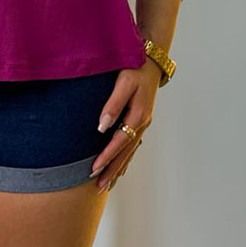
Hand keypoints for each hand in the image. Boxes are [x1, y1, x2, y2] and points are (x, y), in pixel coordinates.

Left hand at [89, 59, 161, 192]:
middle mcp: (142, 122)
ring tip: (107, 184)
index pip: (119, 142)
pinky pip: (132, 144)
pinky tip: (121, 166)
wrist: (152, 59)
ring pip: (130, 151)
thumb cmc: (135, 67)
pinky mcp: (141, 119)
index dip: (106, 157)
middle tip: (98, 187)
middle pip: (126, 152)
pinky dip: (126, 157)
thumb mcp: (124, 82)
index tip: (93, 169)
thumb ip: (113, 104)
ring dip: (118, 167)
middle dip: (112, 170)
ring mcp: (143, 122)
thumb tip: (101, 126)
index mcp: (138, 115)